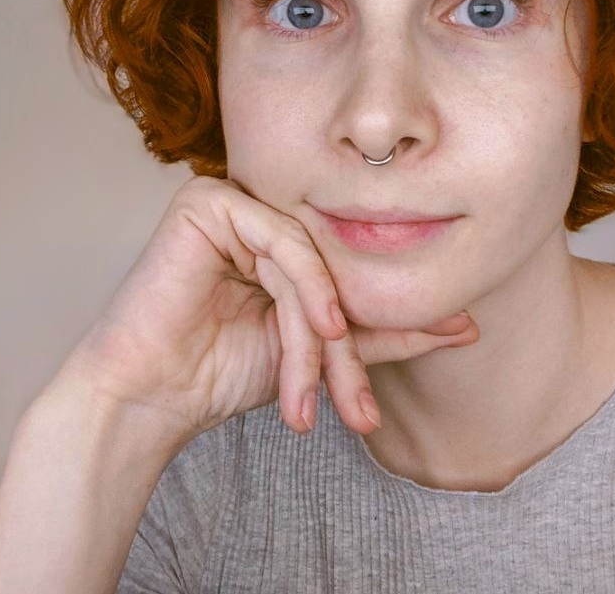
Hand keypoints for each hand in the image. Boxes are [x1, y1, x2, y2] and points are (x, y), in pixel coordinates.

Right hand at [60, 176, 477, 446]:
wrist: (148, 399)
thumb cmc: (221, 373)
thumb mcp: (318, 354)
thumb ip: (382, 335)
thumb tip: (466, 326)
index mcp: (285, 239)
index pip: (352, 270)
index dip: (391, 320)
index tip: (447, 345)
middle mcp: (262, 214)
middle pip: (334, 268)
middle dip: (349, 349)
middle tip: (361, 412)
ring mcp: (235, 202)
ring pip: (311, 264)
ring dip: (319, 340)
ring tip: (313, 400)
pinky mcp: (208, 202)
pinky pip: (282, 244)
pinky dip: (306, 291)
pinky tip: (316, 332)